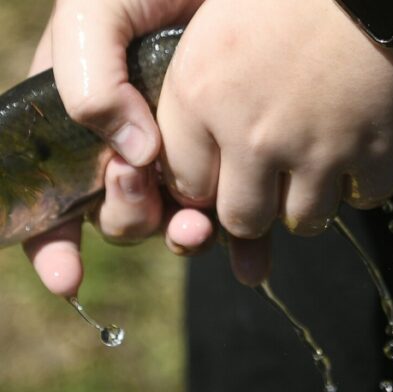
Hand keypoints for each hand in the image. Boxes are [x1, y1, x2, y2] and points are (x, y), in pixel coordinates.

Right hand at [23, 0, 213, 296]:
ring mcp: (183, 156)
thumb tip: (132, 156)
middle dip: (126, 217)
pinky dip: (239, 239)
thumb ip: (88, 80)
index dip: (52, 243)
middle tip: (139, 184)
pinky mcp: (230, 156)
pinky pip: (230, 210)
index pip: (52, 196)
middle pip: (118, 216)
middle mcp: (129, 147)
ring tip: (198, 228)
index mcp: (82, 123)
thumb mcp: (94, 12)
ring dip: (183, 238)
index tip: (68, 277)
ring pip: (175, 223)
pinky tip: (251, 258)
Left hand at [158, 0, 392, 239]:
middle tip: (270, 185)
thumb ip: (196, 93)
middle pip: (242, 219)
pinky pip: (363, 199)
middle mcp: (254, 133)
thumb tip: (201, 153)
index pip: (187, 185)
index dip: (206, 186)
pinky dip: (361, 183)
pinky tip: (358, 150)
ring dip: (308, 201)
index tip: (224, 175)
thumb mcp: (213, 24)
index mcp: (202, 95)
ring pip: (303, 221)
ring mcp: (316, 148)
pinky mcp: (375, 150)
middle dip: (253, 208)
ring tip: (317, 167)